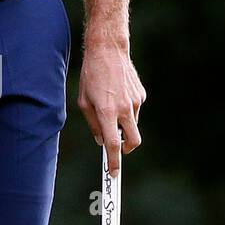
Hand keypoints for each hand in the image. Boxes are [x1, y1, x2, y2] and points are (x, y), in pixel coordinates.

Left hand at [77, 36, 145, 175]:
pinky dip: (126, 110)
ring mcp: (135, 102)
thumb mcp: (83, 102)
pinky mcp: (141, 95)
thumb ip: (93, 124)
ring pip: (132, 124)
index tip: (114, 173)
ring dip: (123, 124)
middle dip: (127, 149)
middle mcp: (123, 109)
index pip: (113, 144)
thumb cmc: (91, 76)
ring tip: (110, 105)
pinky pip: (134, 110)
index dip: (114, 162)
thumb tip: (101, 140)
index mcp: (106, 112)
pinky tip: (117, 94)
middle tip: (118, 147)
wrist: (108, 51)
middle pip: (133, 141)